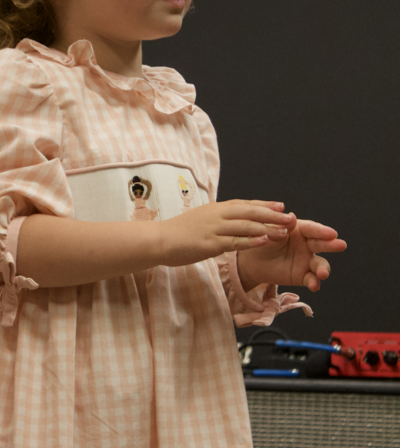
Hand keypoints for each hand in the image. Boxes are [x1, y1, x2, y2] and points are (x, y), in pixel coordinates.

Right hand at [160, 200, 294, 266]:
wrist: (159, 240)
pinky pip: (235, 241)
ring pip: (246, 226)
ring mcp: (214, 228)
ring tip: (284, 232)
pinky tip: (264, 241)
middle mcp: (217, 215)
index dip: (264, 205)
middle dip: (271, 215)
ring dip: (267, 228)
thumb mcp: (201, 220)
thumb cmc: (179, 233)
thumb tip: (231, 221)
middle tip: (289, 218)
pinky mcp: (210, 243)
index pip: (245, 204)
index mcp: (215, 208)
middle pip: (250, 212)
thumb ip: (217, 219)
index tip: (281, 206)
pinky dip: (251, 241)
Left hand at [236, 216, 346, 292]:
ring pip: (320, 264)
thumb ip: (281, 226)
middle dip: (331, 245)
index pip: (313, 229)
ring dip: (323, 269)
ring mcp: (307, 261)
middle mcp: (307, 244)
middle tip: (341, 245)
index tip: (332, 233)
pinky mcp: (303, 276)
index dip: (322, 231)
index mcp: (300, 230)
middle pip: (322, 244)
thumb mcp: (269, 232)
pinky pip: (311, 279)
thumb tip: (291, 216)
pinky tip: (313, 285)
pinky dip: (314, 283)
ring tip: (322, 273)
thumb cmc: (262, 241)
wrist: (252, 261)